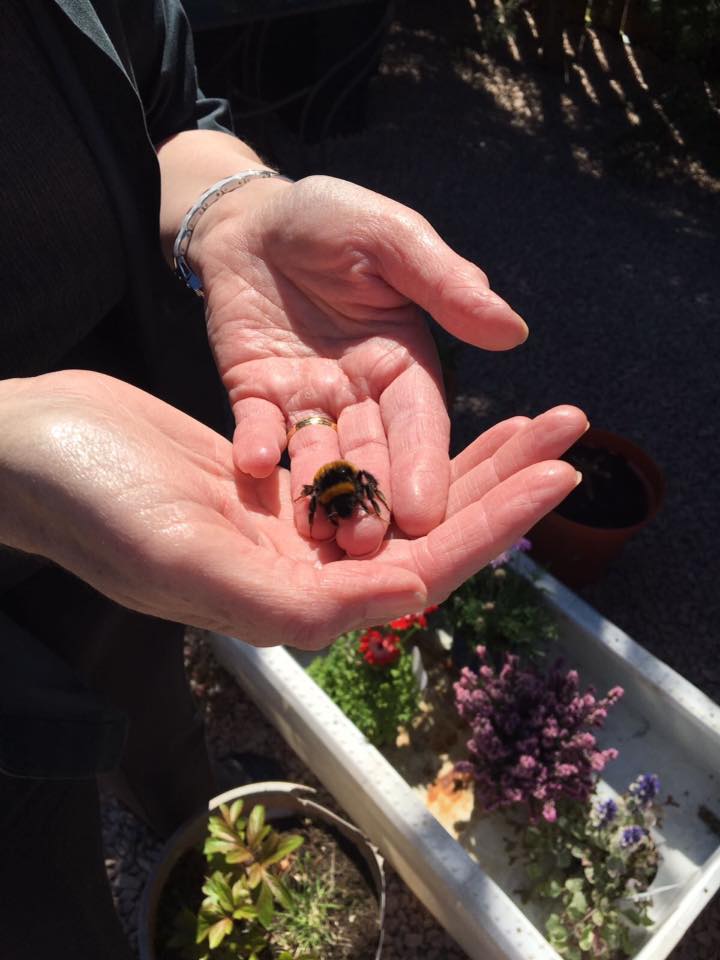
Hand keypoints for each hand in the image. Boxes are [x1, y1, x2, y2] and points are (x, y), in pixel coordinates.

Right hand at [0, 372, 584, 648]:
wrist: (37, 453)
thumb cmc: (92, 507)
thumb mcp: (184, 556)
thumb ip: (292, 599)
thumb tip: (409, 594)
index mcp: (292, 602)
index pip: (421, 571)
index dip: (495, 527)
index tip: (558, 478)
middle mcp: (303, 571)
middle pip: (430, 531)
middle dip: (504, 482)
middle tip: (573, 430)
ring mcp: (293, 526)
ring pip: (408, 495)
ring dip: (473, 455)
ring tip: (539, 416)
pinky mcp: (280, 483)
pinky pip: (368, 462)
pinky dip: (413, 435)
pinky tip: (456, 411)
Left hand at [192, 175, 528, 557]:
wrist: (254, 218)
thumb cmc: (333, 219)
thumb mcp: (392, 240)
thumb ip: (444, 284)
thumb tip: (513, 332)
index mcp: (404, 362)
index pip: (420, 422)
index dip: (424, 464)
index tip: (430, 511)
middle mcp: (361, 394)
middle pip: (374, 455)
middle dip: (376, 499)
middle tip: (374, 547)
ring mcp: (308, 401)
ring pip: (320, 457)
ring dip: (322, 493)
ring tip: (322, 533)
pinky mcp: (257, 398)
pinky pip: (258, 428)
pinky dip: (256, 446)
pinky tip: (253, 465)